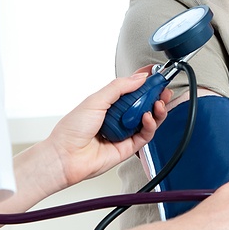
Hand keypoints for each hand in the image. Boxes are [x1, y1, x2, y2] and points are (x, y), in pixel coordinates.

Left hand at [47, 67, 170, 186]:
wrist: (65, 156)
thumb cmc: (71, 131)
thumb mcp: (95, 100)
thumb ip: (118, 87)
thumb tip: (138, 77)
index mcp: (109, 103)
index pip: (131, 88)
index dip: (144, 81)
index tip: (154, 73)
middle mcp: (118, 117)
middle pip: (144, 104)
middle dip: (156, 95)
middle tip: (163, 88)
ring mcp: (124, 131)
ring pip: (149, 119)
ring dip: (157, 109)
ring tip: (159, 102)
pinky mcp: (129, 147)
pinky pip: (145, 135)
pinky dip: (150, 125)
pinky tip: (148, 117)